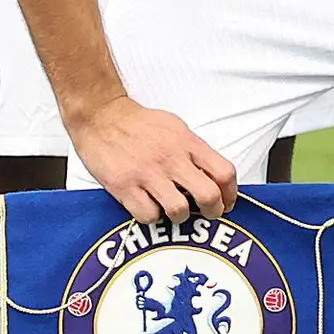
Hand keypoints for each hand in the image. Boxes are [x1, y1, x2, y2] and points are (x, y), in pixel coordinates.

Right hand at [67, 95, 238, 226]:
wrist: (102, 116)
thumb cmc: (140, 124)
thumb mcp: (177, 128)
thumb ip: (195, 151)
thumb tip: (212, 174)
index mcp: (187, 143)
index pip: (224, 172)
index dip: (231, 193)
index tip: (228, 202)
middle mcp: (171, 159)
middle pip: (208, 195)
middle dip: (214, 211)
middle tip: (209, 214)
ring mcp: (147, 174)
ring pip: (179, 210)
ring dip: (181, 217)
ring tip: (176, 211)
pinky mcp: (124, 187)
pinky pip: (148, 215)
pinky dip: (152, 217)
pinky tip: (151, 207)